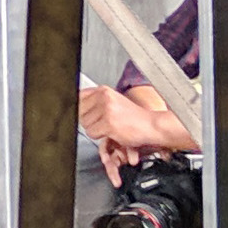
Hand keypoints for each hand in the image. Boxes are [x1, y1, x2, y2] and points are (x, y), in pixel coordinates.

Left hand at [78, 85, 194, 170]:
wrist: (151, 125)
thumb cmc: (134, 117)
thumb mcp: (114, 102)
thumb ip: (96, 102)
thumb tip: (75, 105)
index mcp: (104, 90)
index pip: (78, 97)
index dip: (81, 108)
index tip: (87, 113)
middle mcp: (104, 97)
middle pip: (80, 113)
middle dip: (89, 121)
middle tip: (104, 122)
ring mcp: (106, 109)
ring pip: (85, 125)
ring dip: (95, 130)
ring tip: (110, 127)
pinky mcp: (109, 123)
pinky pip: (92, 133)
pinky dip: (100, 137)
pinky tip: (112, 132)